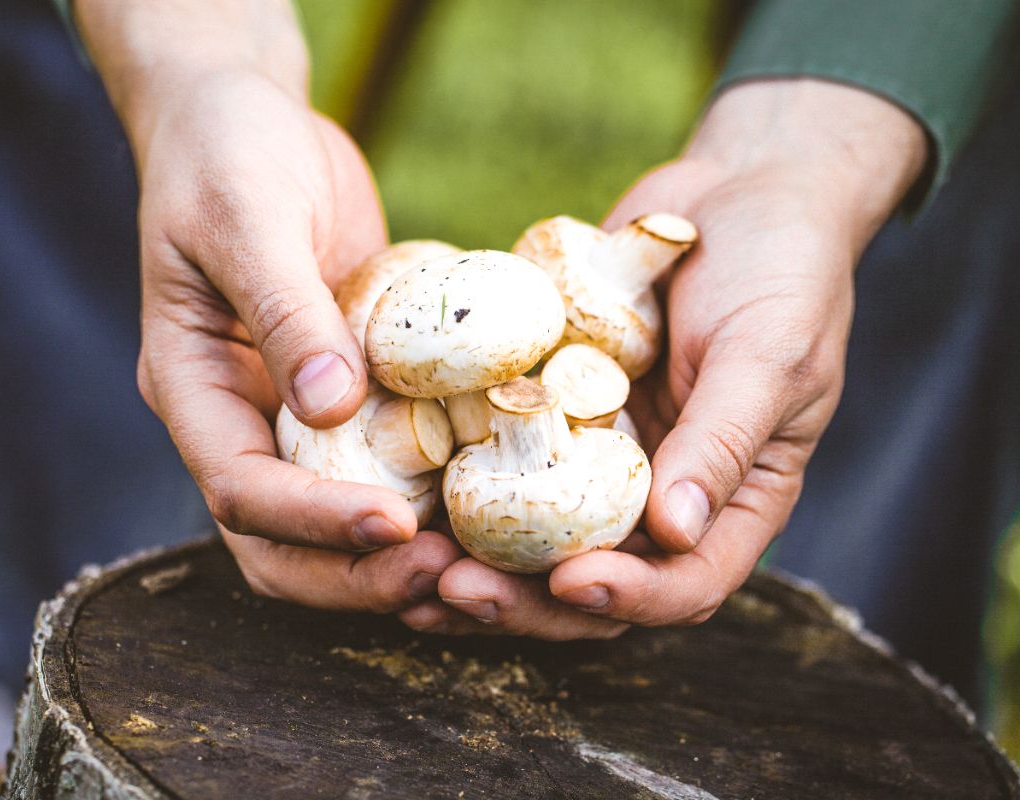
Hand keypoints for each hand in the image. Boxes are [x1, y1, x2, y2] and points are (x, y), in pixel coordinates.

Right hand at [76, 0, 464, 609]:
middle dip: (356, 574)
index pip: (237, 490)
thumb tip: (330, 407)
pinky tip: (492, 497)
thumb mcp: (247, 218)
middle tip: (446, 576)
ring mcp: (293, 414)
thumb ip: (283, 309)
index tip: (395, 525)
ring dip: (397, 557)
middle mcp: (239, 419)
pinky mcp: (350, 394)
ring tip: (478, 564)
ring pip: (334, 522)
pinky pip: (385, 463)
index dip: (312, 522)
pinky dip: (429, 495)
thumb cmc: (227, 155)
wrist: (247, 120)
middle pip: (280, 544)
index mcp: (192, 388)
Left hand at [401, 79, 926, 637]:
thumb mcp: (767, 354)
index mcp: (732, 501)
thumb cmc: (780, 270)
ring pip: (536, 539)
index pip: (687, 583)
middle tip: (456, 590)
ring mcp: (603, 459)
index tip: (570, 581)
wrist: (734, 192)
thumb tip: (673, 533)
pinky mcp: (555, 417)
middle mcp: (662, 495)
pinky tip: (402, 497)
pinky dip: (459, 489)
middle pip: (594, 580)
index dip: (630, 599)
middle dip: (527, 601)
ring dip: (478, 562)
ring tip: (411, 568)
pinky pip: (505, 464)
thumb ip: (722, 440)